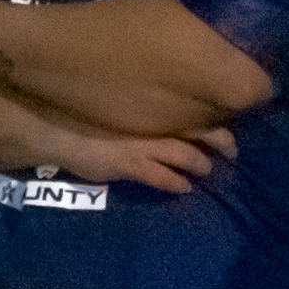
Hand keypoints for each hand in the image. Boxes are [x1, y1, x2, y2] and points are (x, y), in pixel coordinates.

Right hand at [49, 118, 233, 195]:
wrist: (56, 128)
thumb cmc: (82, 110)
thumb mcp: (117, 100)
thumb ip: (138, 103)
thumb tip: (155, 104)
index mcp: (151, 102)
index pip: (193, 104)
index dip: (215, 111)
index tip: (227, 114)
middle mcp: (153, 120)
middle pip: (200, 128)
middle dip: (220, 139)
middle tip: (232, 149)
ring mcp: (144, 144)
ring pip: (186, 153)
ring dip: (202, 164)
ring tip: (209, 169)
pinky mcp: (132, 165)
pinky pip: (162, 176)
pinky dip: (177, 183)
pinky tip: (185, 188)